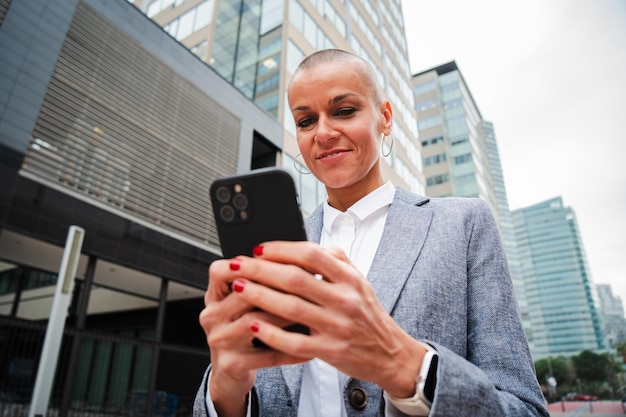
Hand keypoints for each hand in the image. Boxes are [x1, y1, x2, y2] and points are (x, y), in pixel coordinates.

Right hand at [199, 257, 310, 415]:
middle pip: (243, 294)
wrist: (229, 374)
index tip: (275, 259)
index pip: (220, 272)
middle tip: (305, 282)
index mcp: (215, 297)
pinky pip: (267, 355)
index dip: (246, 263)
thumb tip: (298, 261)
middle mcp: (212, 317)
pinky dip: (291, 351)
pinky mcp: (231, 364)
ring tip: (309, 311)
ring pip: (254, 322)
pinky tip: (310, 349)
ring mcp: (220, 341)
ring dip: (284, 316)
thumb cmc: (243, 333)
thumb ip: (258, 284)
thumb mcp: (242, 307)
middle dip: (276, 287)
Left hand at [227, 241, 427, 397]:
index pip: (311, 255)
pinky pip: (294, 342)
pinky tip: (253, 325)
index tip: (259, 248)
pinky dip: (271, 333)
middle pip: (295, 279)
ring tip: (238, 287)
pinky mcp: (330, 351)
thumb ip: (336, 260)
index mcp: (350, 278)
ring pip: (290, 308)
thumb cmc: (367, 314)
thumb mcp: (360, 281)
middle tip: (238, 264)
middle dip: (261, 270)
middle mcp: (344, 300)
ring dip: (259, 296)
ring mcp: (337, 326)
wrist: (390, 353)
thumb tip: (307, 245)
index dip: (281, 249)